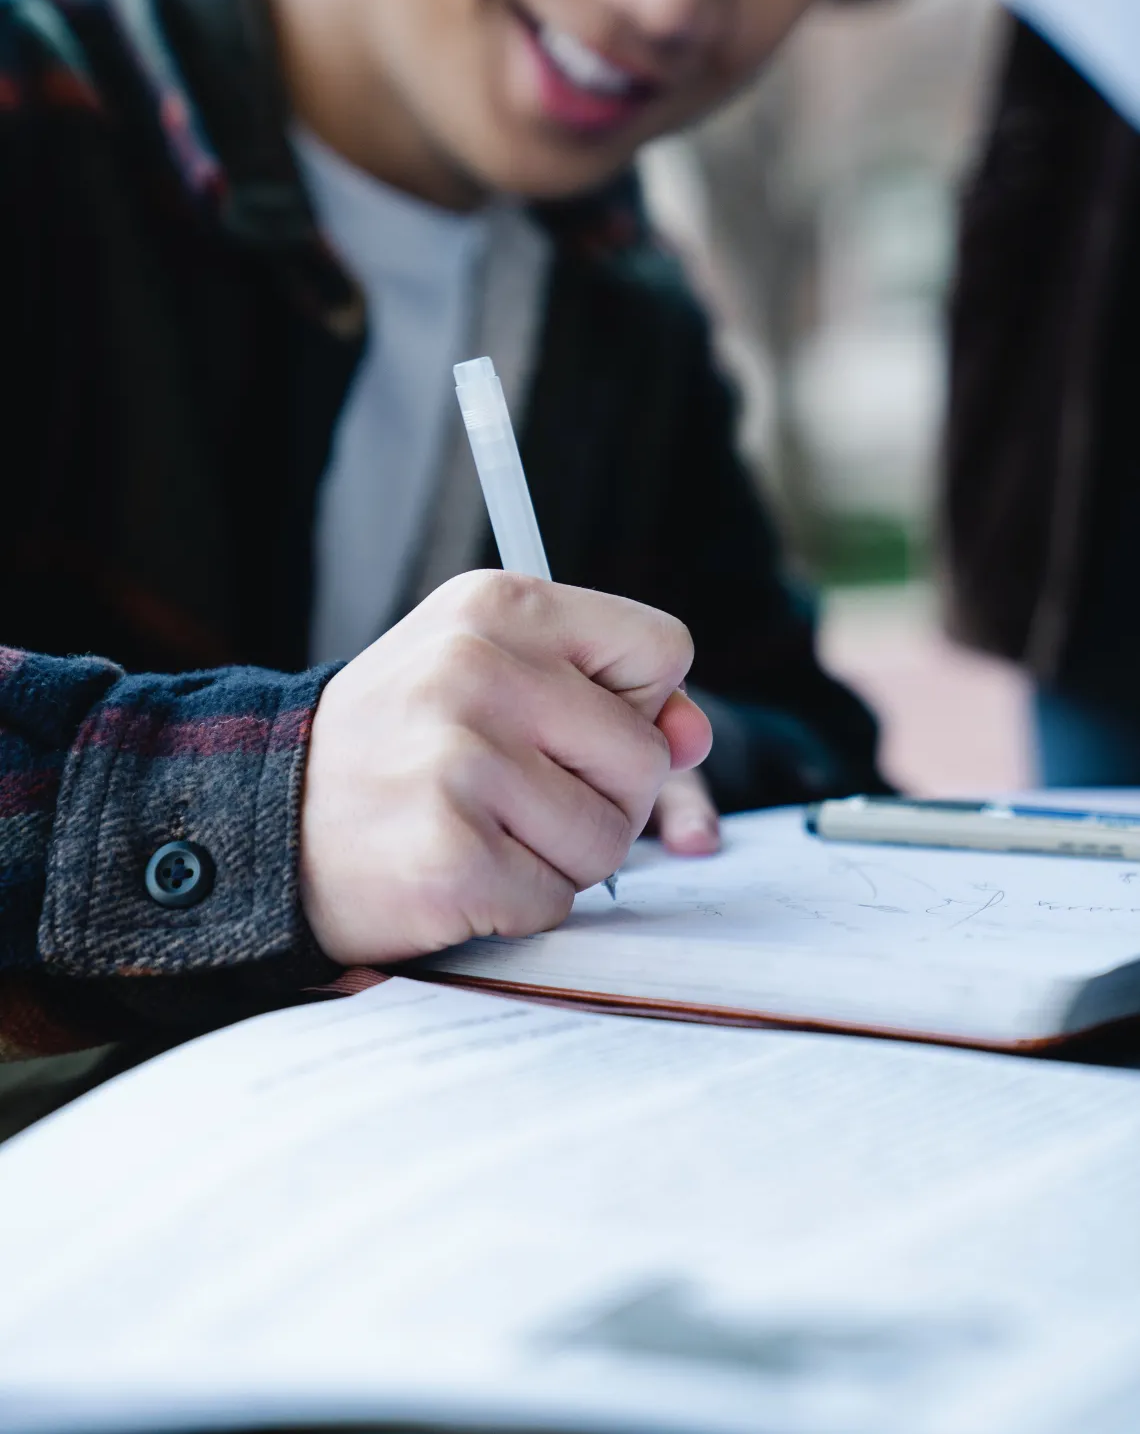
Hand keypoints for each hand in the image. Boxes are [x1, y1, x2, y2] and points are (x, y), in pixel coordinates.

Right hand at [299, 572, 711, 964]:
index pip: (662, 647)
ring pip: (610, 836)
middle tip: (513, 793)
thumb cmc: (396, 744)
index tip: (563, 723)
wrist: (263, 819)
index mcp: (497, 607)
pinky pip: (556, 900)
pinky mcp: (451, 854)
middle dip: (601, 794)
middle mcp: (479, 672)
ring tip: (482, 831)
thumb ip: (603, 690)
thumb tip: (695, 735)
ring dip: (560, 857)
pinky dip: (518, 905)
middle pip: (646, 754)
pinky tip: (457, 873)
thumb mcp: (487, 674)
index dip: (632, 701)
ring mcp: (462, 764)